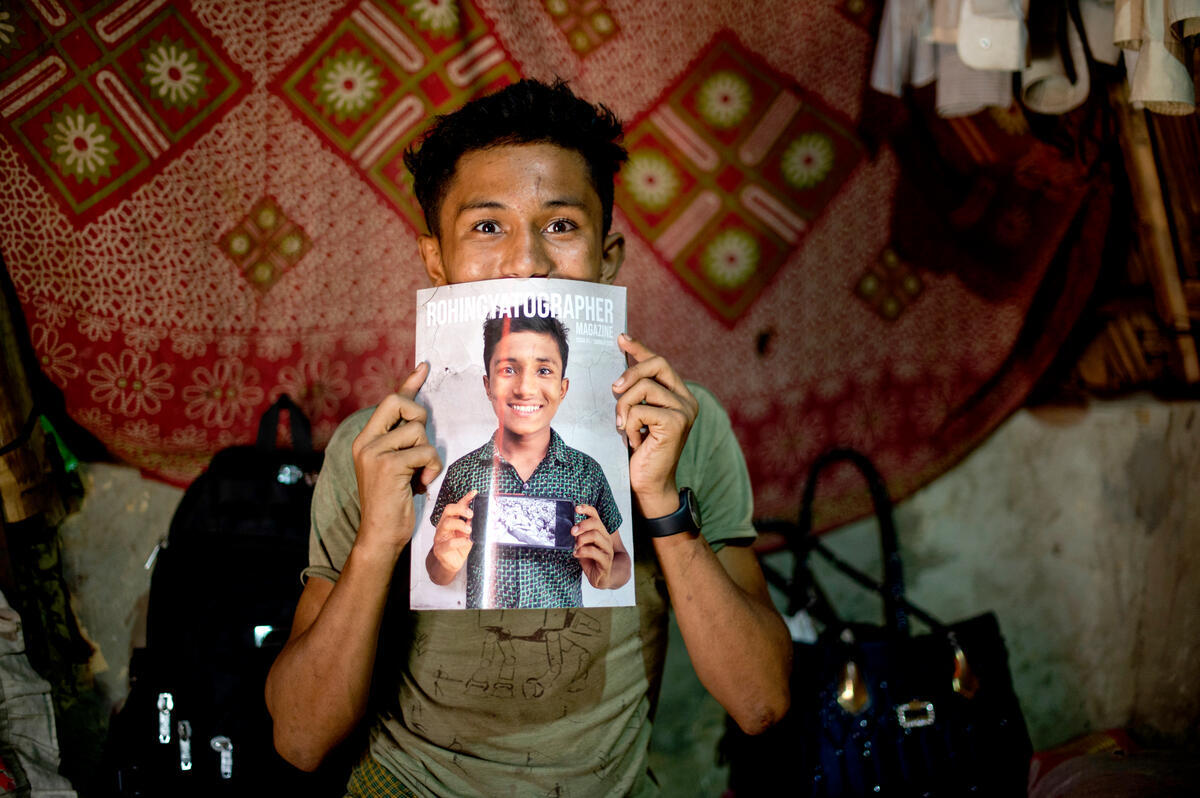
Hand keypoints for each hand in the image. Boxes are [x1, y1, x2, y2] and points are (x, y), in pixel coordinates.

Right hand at [351, 363, 441, 558]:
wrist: (380, 534)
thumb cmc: (394, 503)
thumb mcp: (398, 467)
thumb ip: (404, 443)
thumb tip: (420, 419)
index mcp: (366, 440)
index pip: (390, 402)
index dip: (409, 384)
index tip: (424, 367)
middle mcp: (365, 441)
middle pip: (399, 403)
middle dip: (419, 417)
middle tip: (420, 446)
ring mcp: (373, 452)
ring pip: (418, 432)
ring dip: (428, 454)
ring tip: (419, 475)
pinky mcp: (387, 465)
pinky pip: (424, 452)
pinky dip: (430, 468)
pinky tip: (420, 484)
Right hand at [427, 490, 476, 584]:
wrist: (451, 564)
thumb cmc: (459, 547)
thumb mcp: (467, 533)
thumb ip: (471, 525)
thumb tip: (477, 516)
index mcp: (450, 520)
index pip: (456, 506)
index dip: (465, 499)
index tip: (474, 493)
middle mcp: (443, 526)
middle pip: (448, 510)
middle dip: (460, 509)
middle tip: (471, 514)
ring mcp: (440, 537)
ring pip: (446, 524)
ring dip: (460, 525)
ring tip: (469, 530)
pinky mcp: (440, 549)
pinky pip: (449, 543)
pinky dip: (460, 541)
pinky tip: (466, 541)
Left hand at [573, 504, 626, 588]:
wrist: (604, 577)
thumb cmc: (592, 559)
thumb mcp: (583, 546)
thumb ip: (578, 537)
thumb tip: (569, 529)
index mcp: (600, 532)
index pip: (595, 516)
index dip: (587, 509)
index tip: (576, 508)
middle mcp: (605, 538)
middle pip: (596, 524)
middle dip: (583, 525)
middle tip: (572, 531)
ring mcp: (607, 550)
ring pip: (596, 536)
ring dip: (582, 539)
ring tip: (575, 545)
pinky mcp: (606, 562)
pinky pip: (595, 552)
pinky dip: (583, 551)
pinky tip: (576, 554)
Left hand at [613, 334, 698, 517]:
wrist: (648, 484)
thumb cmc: (640, 450)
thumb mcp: (636, 415)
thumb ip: (636, 393)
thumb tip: (620, 367)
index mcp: (679, 395)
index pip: (660, 362)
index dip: (640, 348)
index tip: (621, 338)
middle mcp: (687, 400)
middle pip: (656, 365)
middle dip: (629, 374)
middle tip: (613, 390)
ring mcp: (684, 411)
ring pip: (642, 388)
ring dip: (624, 408)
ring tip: (624, 427)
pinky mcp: (675, 423)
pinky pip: (639, 409)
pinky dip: (629, 425)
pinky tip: (634, 440)